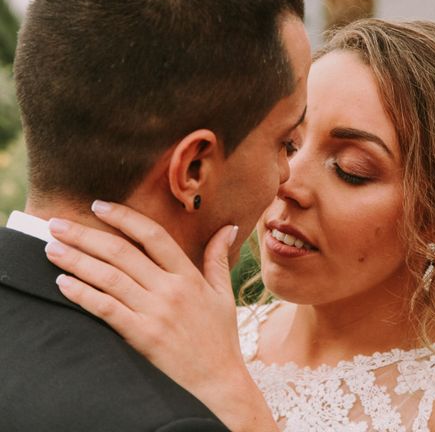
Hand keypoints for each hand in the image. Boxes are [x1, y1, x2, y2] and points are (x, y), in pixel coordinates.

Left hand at [45, 201, 275, 430]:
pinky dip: (83, 294)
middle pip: (122, 253)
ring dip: (76, 261)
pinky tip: (64, 283)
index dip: (124, 218)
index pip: (153, 236)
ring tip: (52, 249)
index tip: (99, 207)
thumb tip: (230, 228)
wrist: (217, 380)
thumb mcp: (223, 293)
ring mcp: (155, 313)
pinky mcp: (141, 336)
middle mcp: (170, 290)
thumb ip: (218, 258)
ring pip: (109, 278)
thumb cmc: (220, 336)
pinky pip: (106, 310)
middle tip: (58, 224)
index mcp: (189, 276)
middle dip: (86, 236)